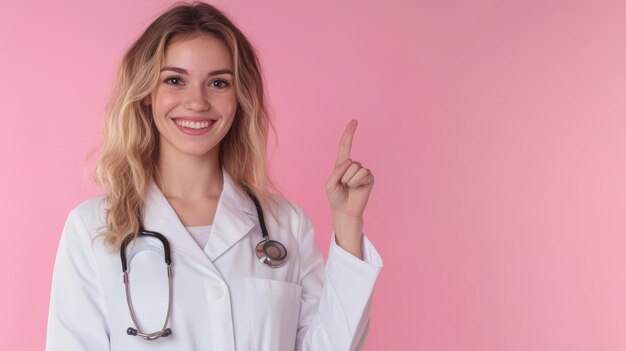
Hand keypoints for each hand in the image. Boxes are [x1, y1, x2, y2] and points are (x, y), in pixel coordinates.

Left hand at [326, 119, 374, 257]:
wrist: (345, 211)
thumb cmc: (336, 198)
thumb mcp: (330, 184)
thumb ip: (336, 171)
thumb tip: (350, 163)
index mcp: (342, 164)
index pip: (345, 146)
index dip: (349, 133)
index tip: (354, 121)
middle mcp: (353, 166)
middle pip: (349, 163)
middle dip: (343, 176)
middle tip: (344, 186)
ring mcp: (362, 171)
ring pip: (356, 169)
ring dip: (350, 180)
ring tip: (349, 188)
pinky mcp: (369, 178)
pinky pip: (363, 174)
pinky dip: (357, 183)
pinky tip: (357, 189)